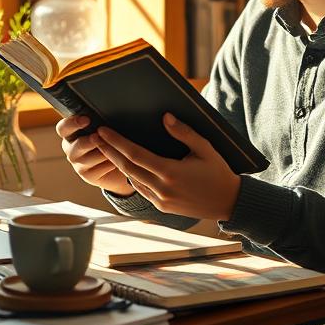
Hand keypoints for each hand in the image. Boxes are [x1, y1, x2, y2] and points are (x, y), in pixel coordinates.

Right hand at [55, 116, 133, 196]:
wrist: (122, 162)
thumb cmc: (112, 140)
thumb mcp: (106, 130)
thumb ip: (100, 124)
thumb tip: (105, 122)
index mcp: (71, 134)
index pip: (63, 128)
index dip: (71, 123)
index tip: (86, 119)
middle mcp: (71, 149)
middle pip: (76, 145)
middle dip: (89, 142)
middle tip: (99, 137)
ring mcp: (78, 164)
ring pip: (88, 159)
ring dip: (103, 153)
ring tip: (117, 149)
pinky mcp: (87, 176)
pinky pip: (98, 169)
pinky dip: (109, 164)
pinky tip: (118, 161)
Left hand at [94, 113, 240, 220]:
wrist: (229, 203)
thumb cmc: (218, 173)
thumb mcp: (205, 148)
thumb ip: (184, 133)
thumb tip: (165, 117)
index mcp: (170, 173)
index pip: (135, 155)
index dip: (116, 142)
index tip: (103, 131)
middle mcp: (162, 189)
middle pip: (126, 168)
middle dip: (109, 151)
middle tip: (96, 137)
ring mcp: (160, 200)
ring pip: (132, 180)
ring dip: (118, 164)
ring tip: (106, 148)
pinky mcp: (162, 207)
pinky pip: (141, 189)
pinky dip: (131, 176)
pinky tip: (126, 165)